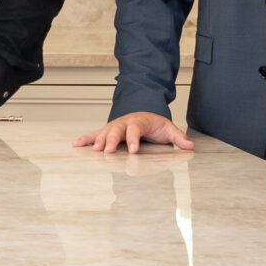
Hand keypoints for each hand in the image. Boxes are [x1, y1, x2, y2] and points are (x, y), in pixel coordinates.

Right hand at [76, 111, 194, 153]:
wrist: (143, 114)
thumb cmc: (155, 125)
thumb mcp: (168, 129)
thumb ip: (178, 137)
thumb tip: (190, 146)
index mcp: (139, 122)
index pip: (135, 130)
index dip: (133, 140)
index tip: (133, 151)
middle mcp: (124, 123)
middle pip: (115, 130)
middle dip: (110, 140)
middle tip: (106, 151)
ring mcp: (114, 127)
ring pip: (104, 132)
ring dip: (97, 141)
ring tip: (93, 150)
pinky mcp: (106, 132)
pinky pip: (94, 134)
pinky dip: (85, 139)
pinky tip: (75, 145)